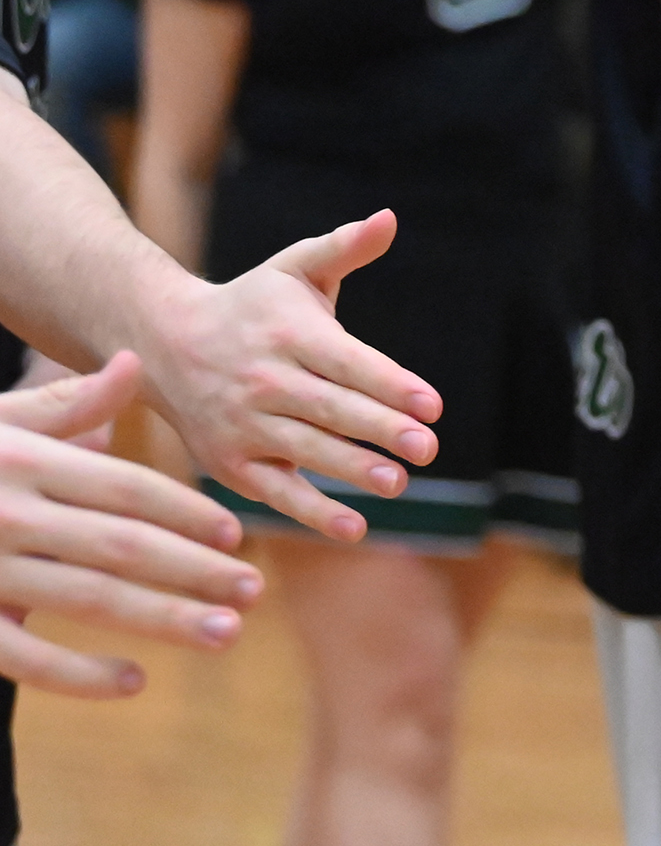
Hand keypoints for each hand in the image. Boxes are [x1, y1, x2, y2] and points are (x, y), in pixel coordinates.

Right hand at [0, 353, 263, 696]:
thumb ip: (67, 402)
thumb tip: (132, 363)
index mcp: (26, 462)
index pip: (125, 488)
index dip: (185, 511)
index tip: (236, 534)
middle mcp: (10, 514)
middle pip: (122, 546)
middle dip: (195, 569)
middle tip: (252, 590)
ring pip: (89, 598)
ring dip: (163, 618)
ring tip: (226, 633)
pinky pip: (24, 655)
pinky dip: (79, 674)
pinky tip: (135, 681)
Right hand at [129, 212, 443, 542]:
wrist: (162, 341)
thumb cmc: (250, 304)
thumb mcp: (294, 268)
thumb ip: (344, 247)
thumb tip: (389, 218)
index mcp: (290, 336)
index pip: (349, 363)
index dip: (391, 384)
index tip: (433, 405)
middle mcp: (266, 382)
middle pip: (331, 410)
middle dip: (380, 429)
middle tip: (428, 448)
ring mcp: (244, 425)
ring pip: (306, 451)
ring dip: (352, 470)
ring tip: (399, 482)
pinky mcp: (229, 463)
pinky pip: (275, 492)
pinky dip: (312, 512)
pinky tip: (355, 528)